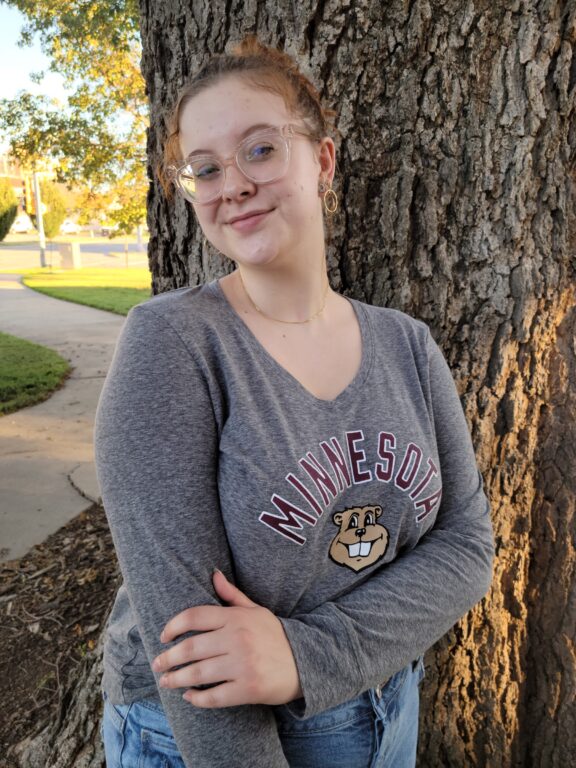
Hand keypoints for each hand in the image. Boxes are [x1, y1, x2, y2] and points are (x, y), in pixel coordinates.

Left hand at [152, 569, 302, 708]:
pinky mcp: (248, 689)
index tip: (163, 636)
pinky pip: (215, 696)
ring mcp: (243, 665)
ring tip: (166, 681)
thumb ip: (232, 595)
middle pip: (191, 648)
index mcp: (236, 618)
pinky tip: (189, 696)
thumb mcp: (256, 610)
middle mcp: (238, 639)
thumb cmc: (275, 635)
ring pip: (198, 673)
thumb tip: (213, 574)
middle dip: (168, 658)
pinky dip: (197, 698)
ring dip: (176, 679)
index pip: (195, 616)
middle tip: (157, 663)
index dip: (173, 626)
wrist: (306, 662)